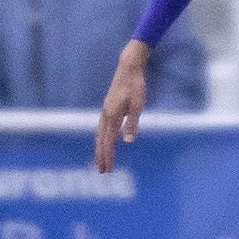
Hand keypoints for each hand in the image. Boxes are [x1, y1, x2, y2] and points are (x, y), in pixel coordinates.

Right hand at [95, 40, 149, 172]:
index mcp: (111, 116)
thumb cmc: (136, 86)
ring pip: (99, 134)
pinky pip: (102, 127)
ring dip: (100, 148)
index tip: (108, 169)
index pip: (108, 142)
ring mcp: (105, 110)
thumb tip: (127, 141)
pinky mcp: (108, 106)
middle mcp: (105, 114)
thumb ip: (132, 123)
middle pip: (100, 140)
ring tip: (101, 159)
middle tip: (102, 171)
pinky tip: (106, 140)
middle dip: (101, 156)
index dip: (108, 156)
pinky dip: (102, 137)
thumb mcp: (138, 105)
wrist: (129, 67)